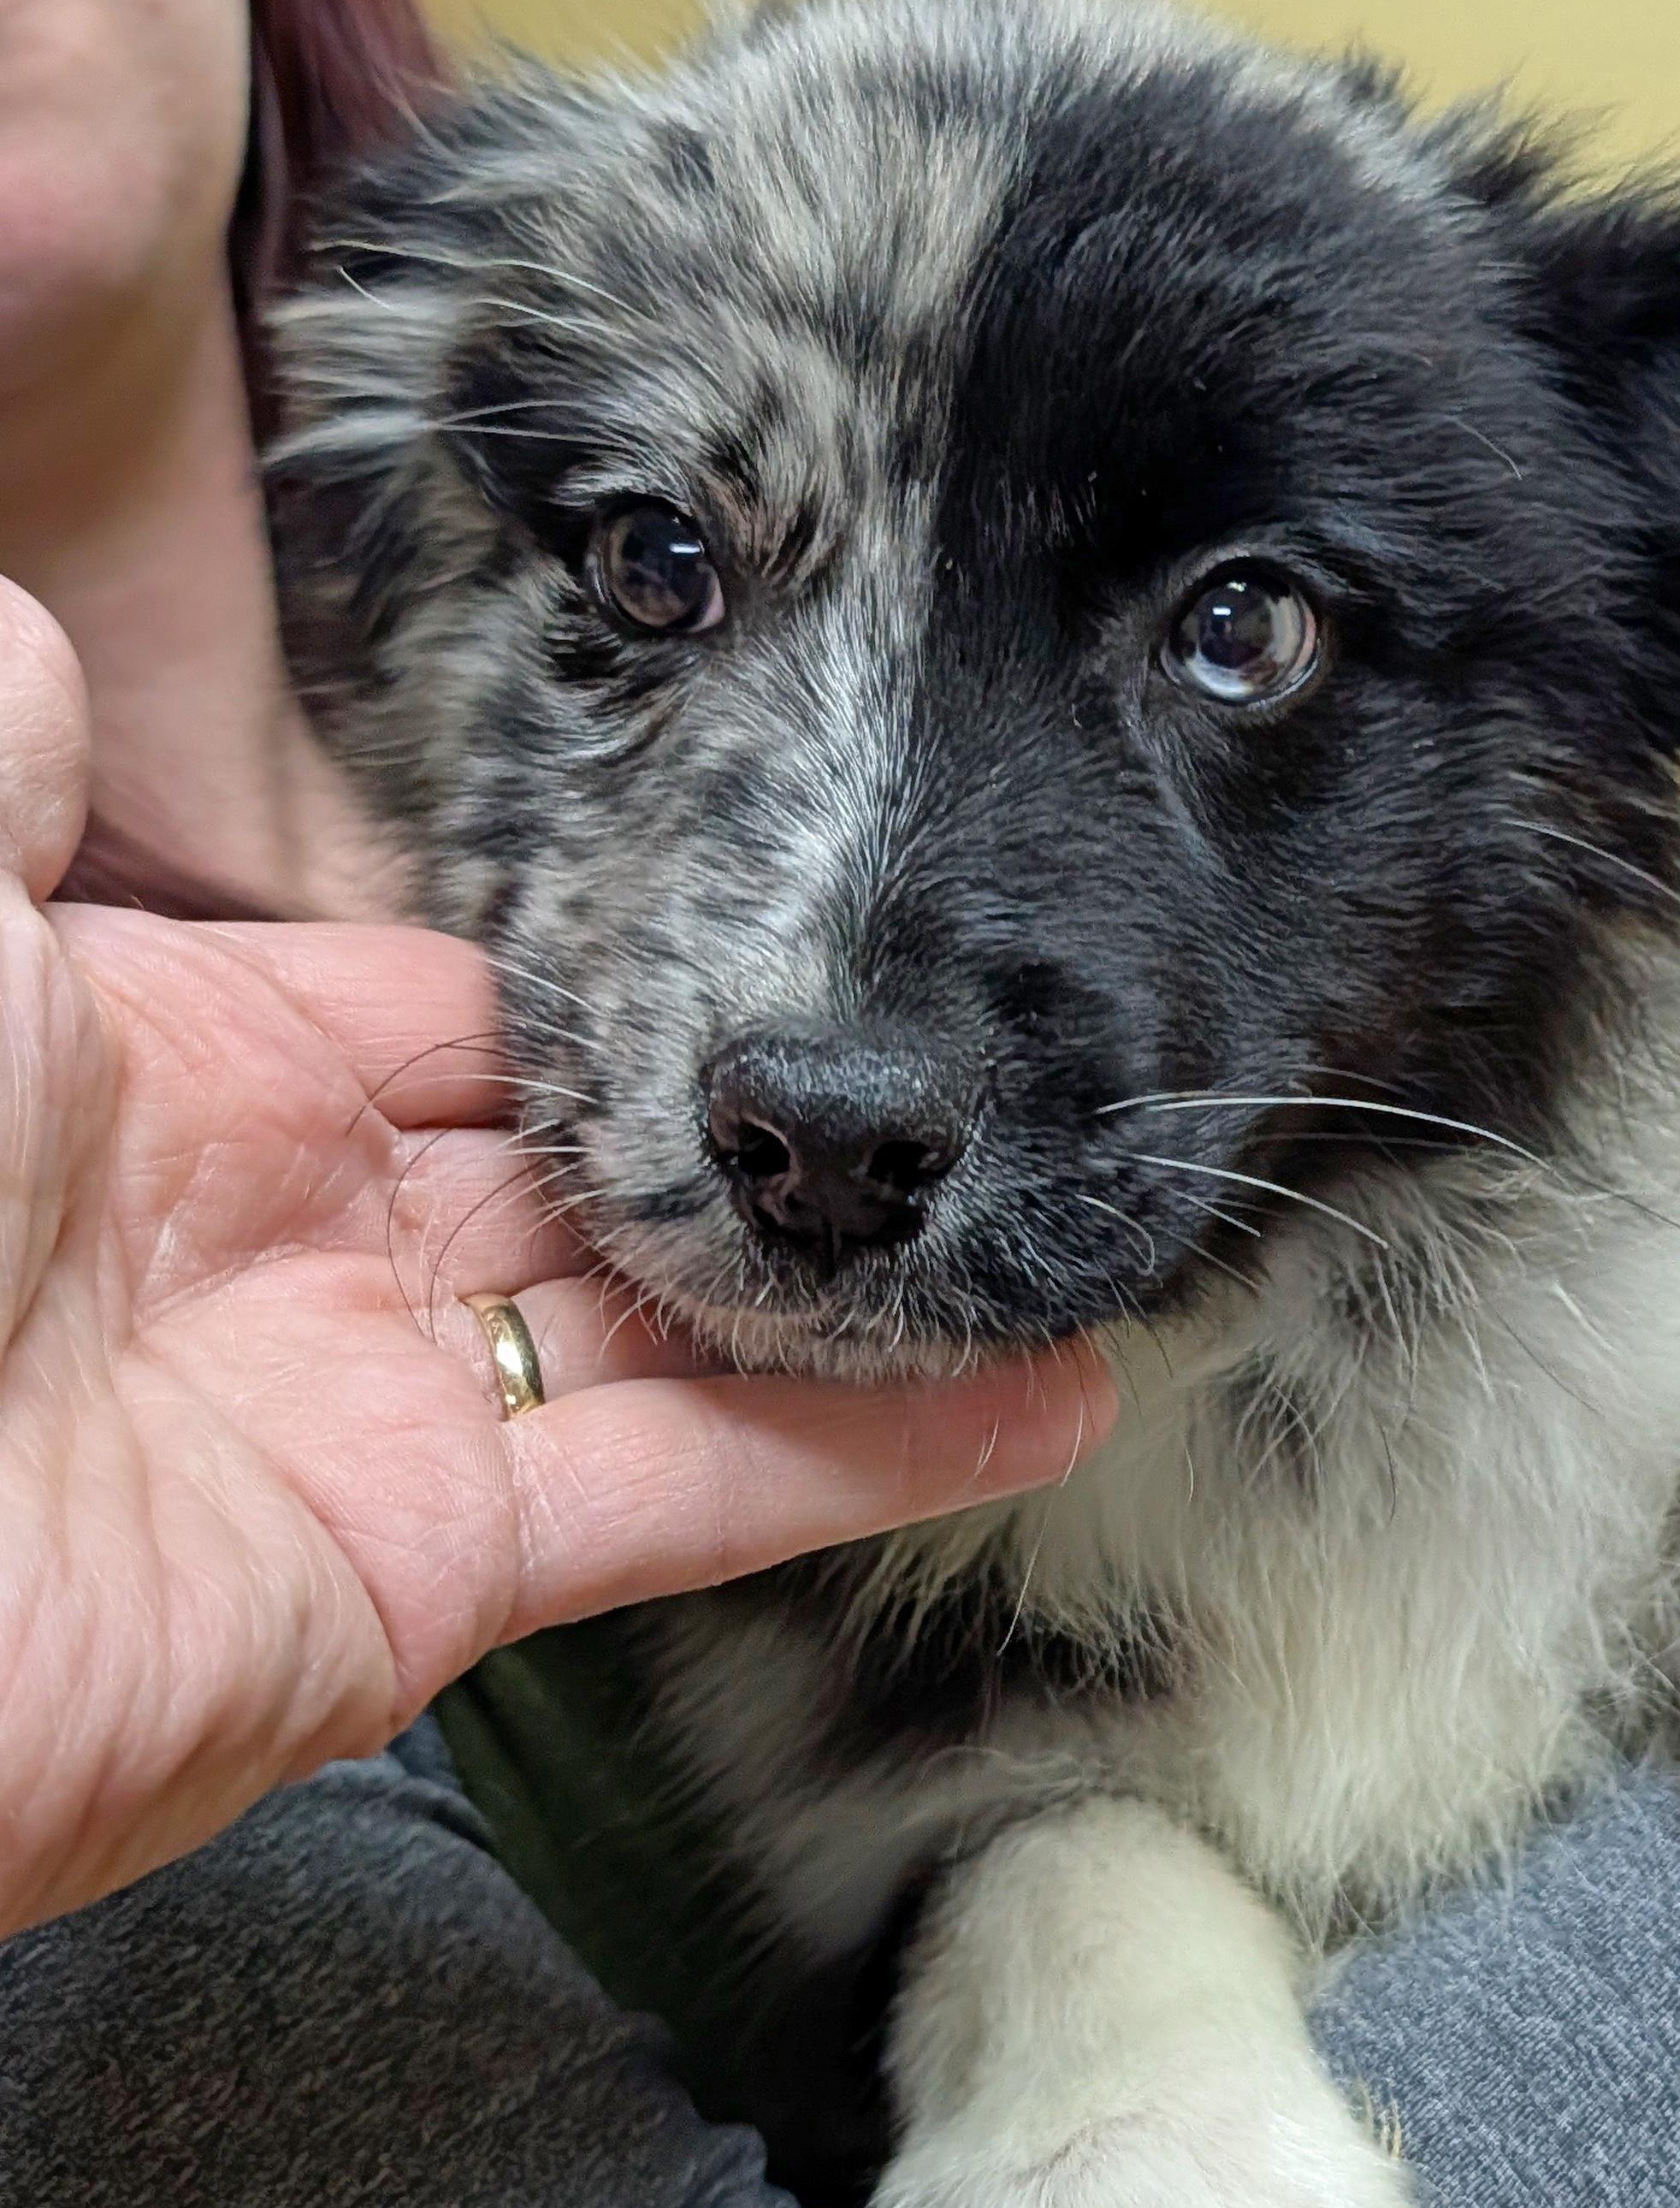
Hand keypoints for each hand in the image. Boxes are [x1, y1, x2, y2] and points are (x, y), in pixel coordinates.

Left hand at [0, 579, 1110, 1938]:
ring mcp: (380, 1409)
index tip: (798, 938)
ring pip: (682, 1335)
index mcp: (183, 1072)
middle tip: (955, 1098)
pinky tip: (1029, 1404)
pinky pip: (693, 1495)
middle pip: (600, 1171)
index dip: (628, 983)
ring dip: (868, 1296)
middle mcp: (297, 1239)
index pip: (463, 1011)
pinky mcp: (436, 1566)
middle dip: (770, 1141)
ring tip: (1048, 1239)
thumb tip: (10, 640)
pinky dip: (870, 1459)